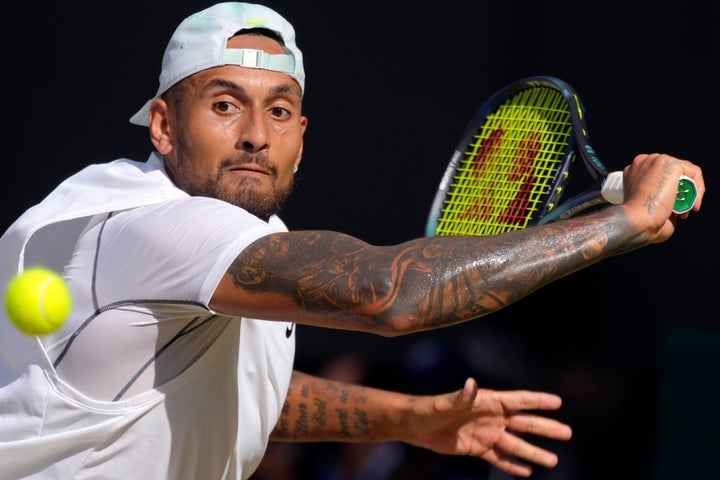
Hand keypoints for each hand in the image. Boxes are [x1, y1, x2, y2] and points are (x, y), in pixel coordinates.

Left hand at [402, 377, 571, 477]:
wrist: (414, 425)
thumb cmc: (429, 408)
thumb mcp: (444, 403)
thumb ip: (460, 397)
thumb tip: (471, 384)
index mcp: (487, 401)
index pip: (518, 400)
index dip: (537, 401)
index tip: (558, 402)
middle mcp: (491, 417)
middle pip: (524, 423)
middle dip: (545, 428)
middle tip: (567, 433)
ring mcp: (486, 433)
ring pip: (515, 444)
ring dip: (534, 452)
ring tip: (553, 461)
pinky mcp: (477, 448)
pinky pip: (499, 458)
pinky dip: (512, 465)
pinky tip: (527, 472)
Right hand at [621, 153, 704, 242]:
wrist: (637, 220)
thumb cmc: (639, 221)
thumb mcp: (646, 206)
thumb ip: (659, 200)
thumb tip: (676, 206)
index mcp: (633, 172)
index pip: (659, 177)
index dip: (669, 193)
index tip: (672, 210)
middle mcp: (643, 162)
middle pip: (671, 173)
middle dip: (680, 192)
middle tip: (680, 212)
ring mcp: (656, 161)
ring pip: (685, 173)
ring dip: (689, 192)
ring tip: (685, 211)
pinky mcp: (670, 164)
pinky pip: (694, 172)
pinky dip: (698, 189)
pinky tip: (692, 204)